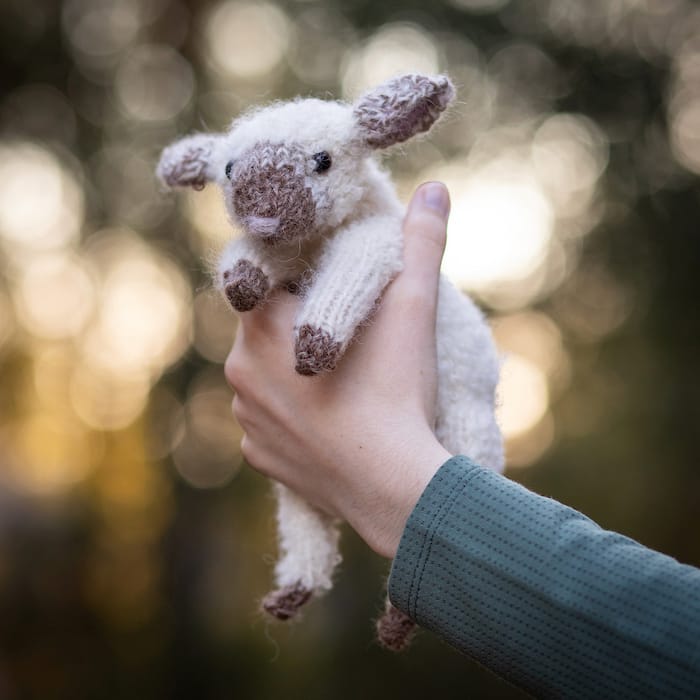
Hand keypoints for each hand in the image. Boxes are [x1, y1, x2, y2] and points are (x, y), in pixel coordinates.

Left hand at [224, 183, 451, 557]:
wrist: (394, 487)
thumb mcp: (413, 309)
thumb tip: (435, 188)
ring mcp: (245, 417)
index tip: (329, 283)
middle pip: (265, 328)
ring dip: (292, 371)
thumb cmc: (398, 391)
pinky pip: (269, 422)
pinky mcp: (258, 455)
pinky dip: (292, 416)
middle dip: (299, 324)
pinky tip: (329, 420)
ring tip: (341, 381)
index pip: (265, 277)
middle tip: (347, 336)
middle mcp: (240, 368)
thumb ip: (420, 243)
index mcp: (264, 324)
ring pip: (264, 375)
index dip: (299, 276)